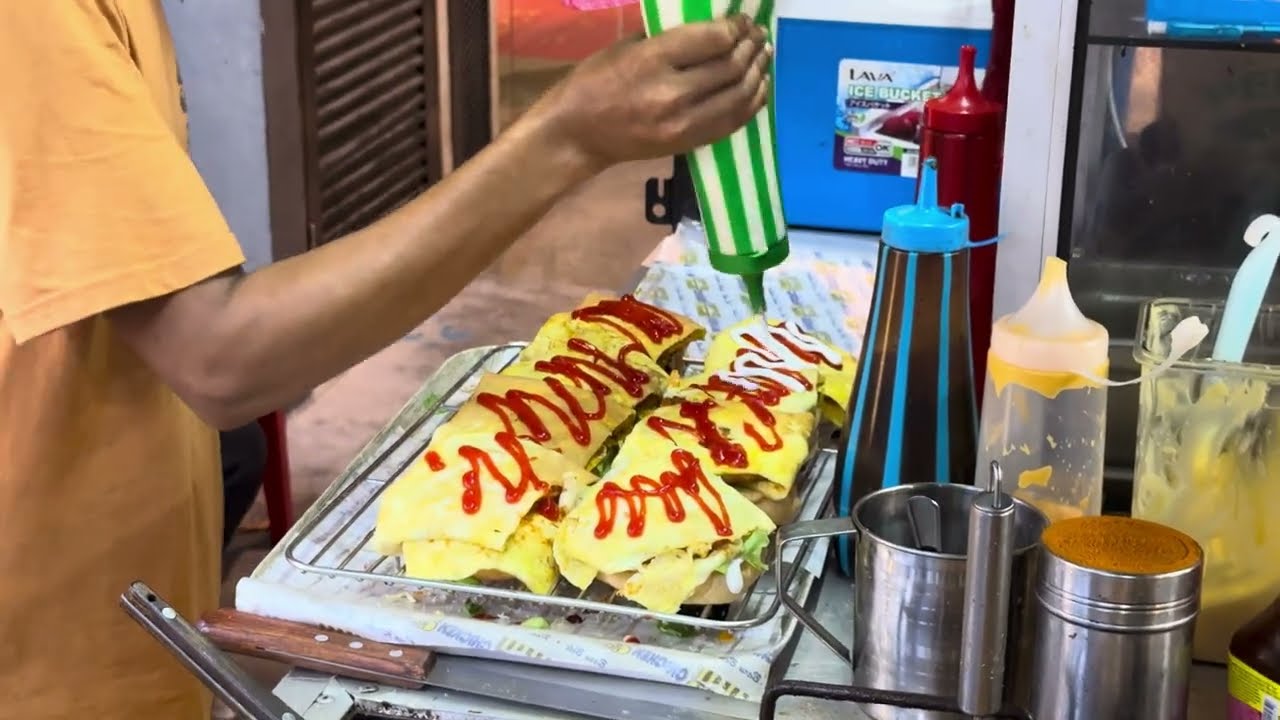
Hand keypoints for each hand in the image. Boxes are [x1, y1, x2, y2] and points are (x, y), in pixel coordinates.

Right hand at [534, 15, 770, 169]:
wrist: (577, 134)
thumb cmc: (594, 82)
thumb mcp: (625, 47)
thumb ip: (667, 37)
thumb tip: (709, 26)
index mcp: (652, 60)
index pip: (713, 39)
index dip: (736, 27)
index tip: (743, 20)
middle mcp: (672, 93)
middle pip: (731, 67)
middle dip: (751, 47)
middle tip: (758, 36)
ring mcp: (683, 124)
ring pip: (738, 96)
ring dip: (757, 73)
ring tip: (763, 56)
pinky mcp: (688, 144)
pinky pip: (732, 122)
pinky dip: (751, 102)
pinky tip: (757, 87)